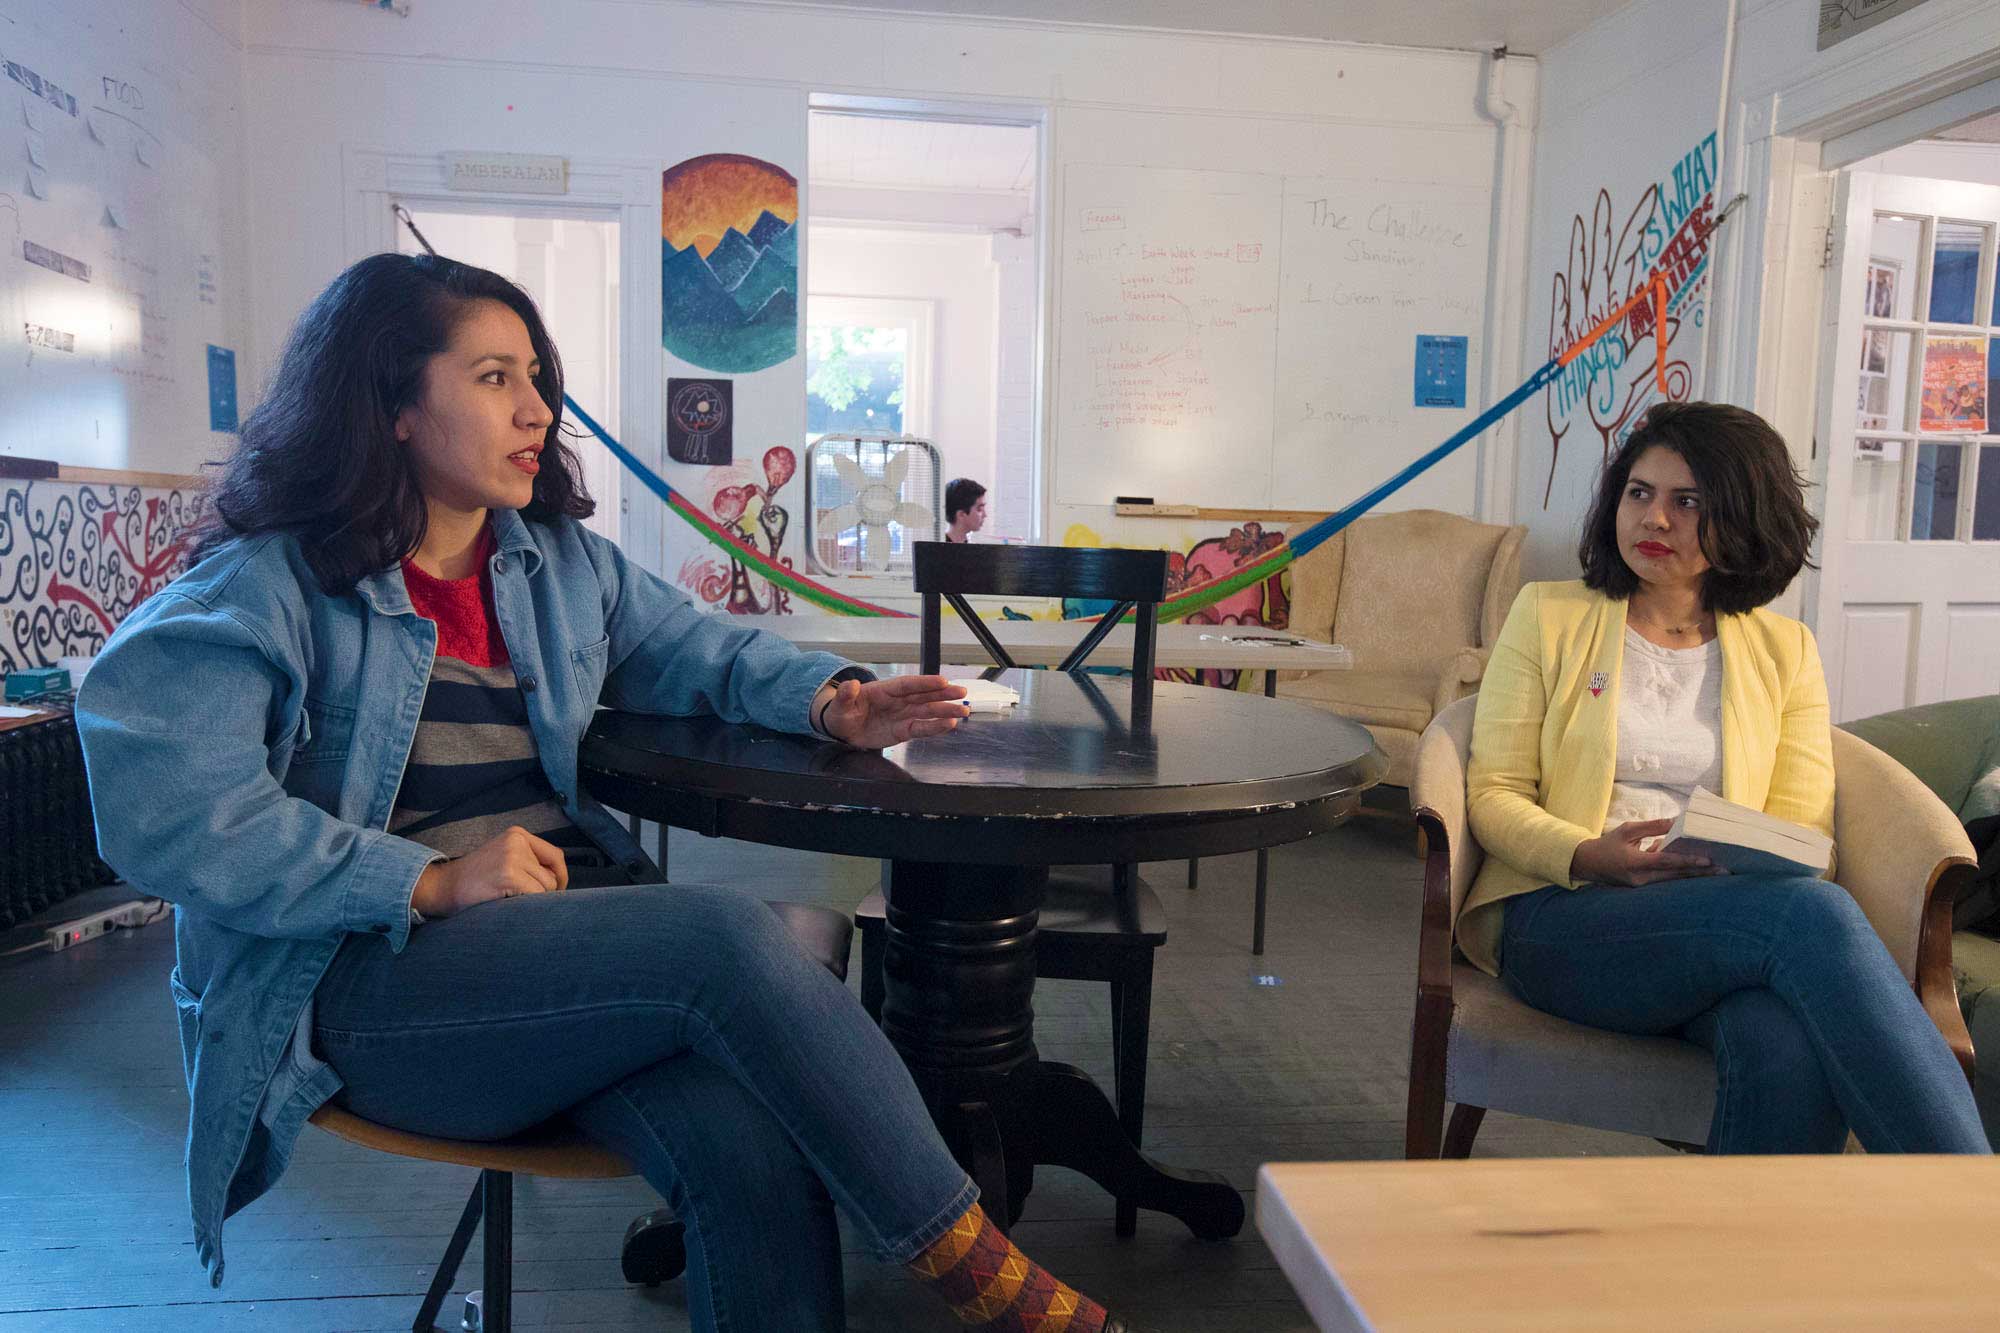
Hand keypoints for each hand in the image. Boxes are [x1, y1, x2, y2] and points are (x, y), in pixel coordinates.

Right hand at [410, 826, 568, 918]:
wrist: (443, 886)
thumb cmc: (475, 879)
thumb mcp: (504, 857)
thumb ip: (529, 861)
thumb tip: (560, 880)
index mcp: (518, 835)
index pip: (555, 855)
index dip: (560, 876)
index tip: (557, 891)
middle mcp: (517, 841)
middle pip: (553, 874)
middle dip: (545, 892)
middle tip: (524, 899)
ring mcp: (513, 857)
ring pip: (546, 887)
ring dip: (533, 900)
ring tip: (510, 899)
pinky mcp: (509, 874)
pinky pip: (535, 895)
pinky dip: (527, 905)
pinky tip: (507, 902)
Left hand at [818, 674, 968, 748]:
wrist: (843, 730)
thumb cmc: (842, 713)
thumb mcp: (839, 705)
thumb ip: (845, 695)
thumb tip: (850, 684)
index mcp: (884, 690)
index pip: (907, 684)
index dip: (924, 683)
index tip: (942, 681)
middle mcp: (898, 701)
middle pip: (924, 696)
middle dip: (943, 695)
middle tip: (962, 692)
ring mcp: (902, 715)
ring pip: (928, 712)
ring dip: (946, 711)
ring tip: (964, 711)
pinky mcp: (903, 730)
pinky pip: (921, 729)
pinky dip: (935, 728)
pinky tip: (949, 725)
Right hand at [1568, 818, 1722, 886]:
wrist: (1587, 864)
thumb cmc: (1607, 844)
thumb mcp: (1627, 830)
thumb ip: (1651, 827)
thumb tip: (1675, 822)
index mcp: (1634, 862)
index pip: (1665, 862)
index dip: (1687, 861)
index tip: (1707, 860)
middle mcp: (1640, 878)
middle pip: (1676, 876)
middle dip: (1700, 873)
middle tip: (1724, 871)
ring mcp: (1642, 886)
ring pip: (1673, 880)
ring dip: (1694, 876)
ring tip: (1716, 873)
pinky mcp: (1643, 888)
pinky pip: (1665, 881)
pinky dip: (1680, 874)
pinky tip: (1696, 870)